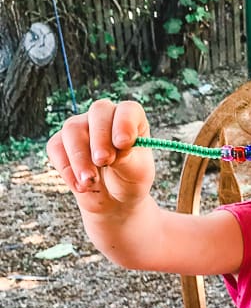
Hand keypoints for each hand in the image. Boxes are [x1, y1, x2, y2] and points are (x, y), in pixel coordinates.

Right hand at [46, 99, 154, 214]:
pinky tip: (80, 186)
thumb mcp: (137, 172)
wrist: (113, 197)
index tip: (123, 143)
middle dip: (100, 138)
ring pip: (73, 129)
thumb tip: (113, 148)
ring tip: (90, 181)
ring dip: (80, 157)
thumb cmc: (130, 179)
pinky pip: (56, 147)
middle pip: (98, 112)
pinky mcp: (61, 142)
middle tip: (104, 162)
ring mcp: (82, 126)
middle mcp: (106, 117)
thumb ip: (127, 158)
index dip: (125, 122)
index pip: (128, 110)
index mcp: (132, 119)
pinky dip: (67, 169)